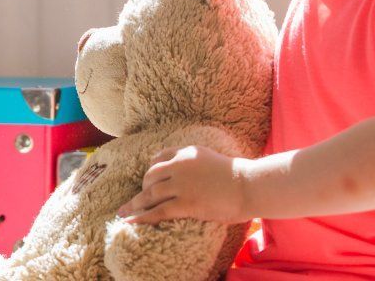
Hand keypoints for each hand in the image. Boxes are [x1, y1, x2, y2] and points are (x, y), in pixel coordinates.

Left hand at [116, 145, 250, 224]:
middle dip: (142, 187)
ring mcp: (182, 184)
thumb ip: (194, 161)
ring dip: (135, 204)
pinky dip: (141, 217)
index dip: (151, 170)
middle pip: (151, 175)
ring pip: (150, 193)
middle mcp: (180, 165)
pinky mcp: (186, 203)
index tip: (147, 179)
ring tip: (124, 211)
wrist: (250, 186)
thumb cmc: (237, 176)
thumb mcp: (210, 158)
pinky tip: (130, 221)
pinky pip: (157, 211)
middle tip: (137, 199)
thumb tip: (185, 170)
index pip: (159, 157)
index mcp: (186, 152)